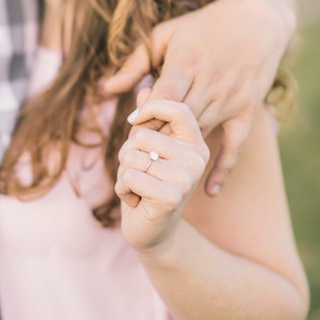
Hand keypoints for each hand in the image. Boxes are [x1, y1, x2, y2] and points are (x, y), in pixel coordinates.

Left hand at [103, 0, 291, 195]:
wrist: (257, 20)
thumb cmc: (201, 26)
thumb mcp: (164, 35)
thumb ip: (135, 62)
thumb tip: (107, 88)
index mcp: (186, 64)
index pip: (162, 99)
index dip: (146, 117)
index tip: (131, 129)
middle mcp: (210, 85)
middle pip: (178, 122)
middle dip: (157, 140)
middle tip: (139, 156)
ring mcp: (230, 100)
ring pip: (199, 135)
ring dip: (178, 153)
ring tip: (157, 169)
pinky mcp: (247, 111)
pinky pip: (235, 146)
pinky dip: (223, 169)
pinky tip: (209, 191)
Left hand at [115, 100, 208, 253]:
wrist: (153, 232)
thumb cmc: (147, 185)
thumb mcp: (146, 152)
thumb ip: (147, 121)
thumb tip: (145, 88)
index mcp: (194, 143)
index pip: (177, 109)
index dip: (150, 110)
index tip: (136, 125)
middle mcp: (196, 158)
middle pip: (141, 135)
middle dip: (127, 155)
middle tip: (140, 173)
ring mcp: (186, 178)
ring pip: (131, 157)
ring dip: (124, 175)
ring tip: (140, 188)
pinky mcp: (171, 196)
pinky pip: (128, 178)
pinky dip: (123, 191)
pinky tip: (138, 202)